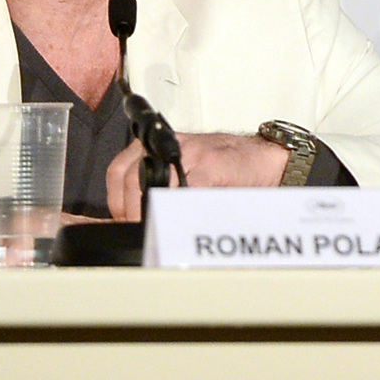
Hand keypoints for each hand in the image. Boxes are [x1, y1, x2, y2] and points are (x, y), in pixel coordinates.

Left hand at [105, 132, 290, 220]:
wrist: (262, 159)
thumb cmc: (222, 171)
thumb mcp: (182, 174)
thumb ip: (157, 191)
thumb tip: (132, 223)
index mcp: (156, 146)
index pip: (119, 172)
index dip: (117, 203)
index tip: (122, 223)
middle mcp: (169, 146)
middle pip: (131, 179)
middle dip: (130, 213)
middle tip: (139, 233)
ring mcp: (190, 153)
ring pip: (154, 184)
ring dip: (152, 214)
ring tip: (158, 232)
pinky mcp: (212, 164)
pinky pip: (187, 188)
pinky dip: (180, 209)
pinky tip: (182, 222)